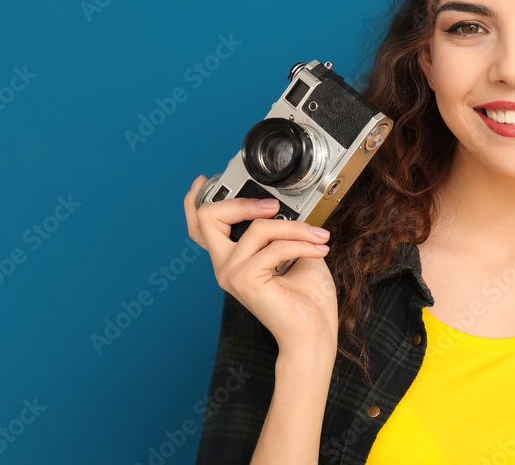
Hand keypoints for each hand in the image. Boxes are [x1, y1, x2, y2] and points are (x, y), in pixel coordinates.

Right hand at [183, 175, 338, 356]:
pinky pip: (275, 247)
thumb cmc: (307, 302)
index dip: (195, 200)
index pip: (201, 227)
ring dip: (296, 228)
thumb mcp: (297, 253)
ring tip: (319, 238)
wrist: (313, 335)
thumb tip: (289, 209)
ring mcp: (231, 273)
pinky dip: (302, 244)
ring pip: (257, 228)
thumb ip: (285, 231)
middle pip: (209, 218)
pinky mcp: (244, 279)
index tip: (204, 179)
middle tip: (275, 207)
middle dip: (243, 202)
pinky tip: (320, 249)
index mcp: (234, 259)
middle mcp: (226, 266)